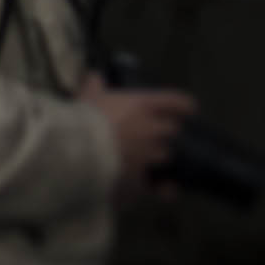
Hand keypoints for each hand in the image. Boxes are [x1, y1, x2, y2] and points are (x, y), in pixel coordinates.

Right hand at [80, 76, 196, 189]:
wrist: (77, 153)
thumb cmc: (84, 119)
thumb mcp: (85, 97)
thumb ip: (94, 86)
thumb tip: (95, 76)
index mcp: (143, 107)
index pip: (176, 102)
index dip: (182, 105)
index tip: (187, 108)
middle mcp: (153, 131)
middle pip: (172, 130)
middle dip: (166, 131)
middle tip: (158, 132)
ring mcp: (149, 158)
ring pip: (164, 156)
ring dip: (158, 156)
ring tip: (149, 158)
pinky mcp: (140, 181)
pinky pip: (154, 186)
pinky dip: (155, 188)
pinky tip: (154, 189)